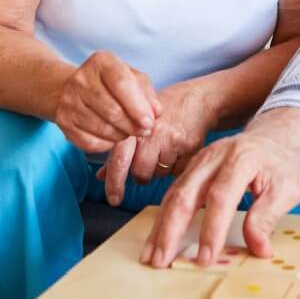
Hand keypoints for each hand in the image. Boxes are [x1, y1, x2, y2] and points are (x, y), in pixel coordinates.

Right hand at [53, 51, 160, 154]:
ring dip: (122, 135)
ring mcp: (69, 101)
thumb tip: (156, 112)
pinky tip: (113, 135)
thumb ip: (147, 93)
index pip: (121, 83)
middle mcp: (81, 79)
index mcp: (101, 62)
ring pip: (103, 129)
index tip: (150, 122)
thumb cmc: (112, 83)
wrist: (75, 88)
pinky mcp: (63, 121)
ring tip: (130, 131)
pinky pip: (91, 142)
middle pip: (113, 111)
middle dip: (133, 126)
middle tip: (144, 130)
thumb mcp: (133, 78)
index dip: (138, 107)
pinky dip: (107, 144)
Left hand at [96, 82, 218, 205]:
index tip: (114, 199)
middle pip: (141, 173)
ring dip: (160, 167)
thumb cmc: (163, 110)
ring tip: (166, 147)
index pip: (119, 160)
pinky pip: (178, 171)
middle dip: (143, 173)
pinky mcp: (190, 147)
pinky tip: (179, 148)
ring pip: (160, 174)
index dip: (115, 182)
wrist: (198, 98)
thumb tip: (101, 176)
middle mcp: (151, 133)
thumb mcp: (136, 121)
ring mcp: (172, 140)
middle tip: (149, 159)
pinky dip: (177, 165)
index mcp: (132, 126)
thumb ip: (120, 149)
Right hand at [139, 108, 299, 267]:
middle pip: (186, 194)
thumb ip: (268, 217)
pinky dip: (163, 219)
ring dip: (160, 227)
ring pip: (173, 195)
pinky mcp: (192, 169)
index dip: (211, 230)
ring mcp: (199, 161)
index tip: (205, 258)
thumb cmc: (280, 165)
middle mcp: (214, 157)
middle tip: (161, 261)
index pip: (221, 198)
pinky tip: (157, 239)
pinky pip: (173, 194)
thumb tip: (258, 249)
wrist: (273, 136)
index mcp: (241, 160)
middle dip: (170, 231)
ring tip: (151, 256)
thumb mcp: (286, 190)